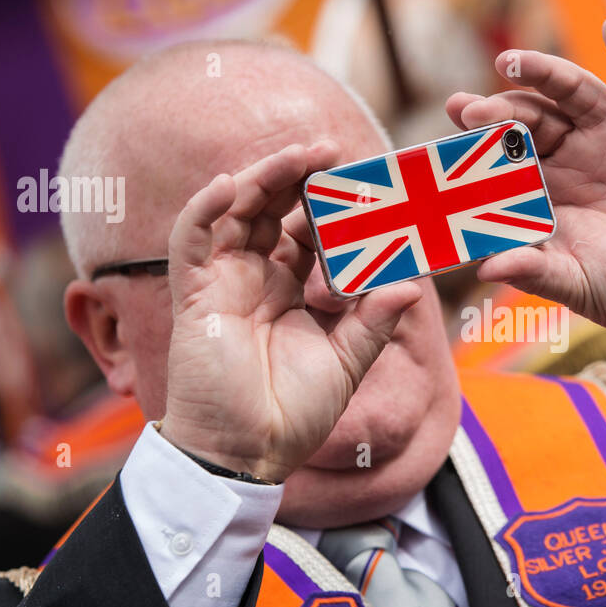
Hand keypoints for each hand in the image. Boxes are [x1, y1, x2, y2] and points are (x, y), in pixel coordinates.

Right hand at [159, 144, 420, 482]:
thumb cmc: (294, 415)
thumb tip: (412, 285)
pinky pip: (193, 238)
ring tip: (299, 155)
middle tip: (333, 154)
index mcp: (293, 293)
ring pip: (238, 212)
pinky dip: (208, 206)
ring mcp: (224, 283)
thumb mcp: (347, 363)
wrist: (246, 452)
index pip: (312, 235)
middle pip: (274, 212)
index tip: (368, 187)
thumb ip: (374, 322)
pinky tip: (234, 183)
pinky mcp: (196, 294)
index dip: (334, 209)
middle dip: (300, 179)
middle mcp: (257, 281)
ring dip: (264, 178)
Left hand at [445, 16, 605, 352]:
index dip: (476, 144)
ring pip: (575, 92)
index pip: (503, 158)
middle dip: (499, 110)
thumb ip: (536, 272)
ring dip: (544, 73)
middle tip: (470, 111)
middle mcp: (576, 157)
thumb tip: (488, 269)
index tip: (449, 133)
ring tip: (512, 61)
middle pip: (530, 118)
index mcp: (548, 191)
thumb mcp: (578, 285)